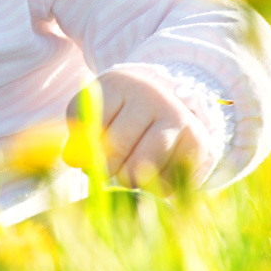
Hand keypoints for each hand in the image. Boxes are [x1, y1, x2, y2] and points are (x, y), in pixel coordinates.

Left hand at [67, 71, 216, 187]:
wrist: (167, 104)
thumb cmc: (119, 114)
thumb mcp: (94, 115)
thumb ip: (79, 135)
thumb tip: (74, 159)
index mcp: (117, 84)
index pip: (92, 124)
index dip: (84, 151)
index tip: (81, 161)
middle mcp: (150, 95)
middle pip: (118, 145)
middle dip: (107, 167)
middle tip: (107, 171)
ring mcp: (177, 116)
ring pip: (146, 162)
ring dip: (130, 178)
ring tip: (126, 177)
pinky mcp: (197, 140)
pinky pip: (172, 176)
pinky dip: (156, 186)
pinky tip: (151, 178)